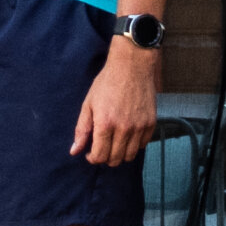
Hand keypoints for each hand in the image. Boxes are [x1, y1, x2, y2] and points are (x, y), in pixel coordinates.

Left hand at [71, 40, 159, 166]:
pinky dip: (134, 145)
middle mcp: (124, 129)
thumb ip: (82, 130)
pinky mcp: (150, 123)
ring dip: (120, 154)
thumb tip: (74, 151)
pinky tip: (127, 134)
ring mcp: (139, 127)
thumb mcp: (88, 104)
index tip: (91, 153)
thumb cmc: (107, 82)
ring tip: (114, 143)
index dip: (93, 158)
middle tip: (102, 147)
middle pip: (115, 159)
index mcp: (105, 124)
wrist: (132, 66)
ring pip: (130, 155)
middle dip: (105, 158)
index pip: (99, 156)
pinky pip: (143, 145)